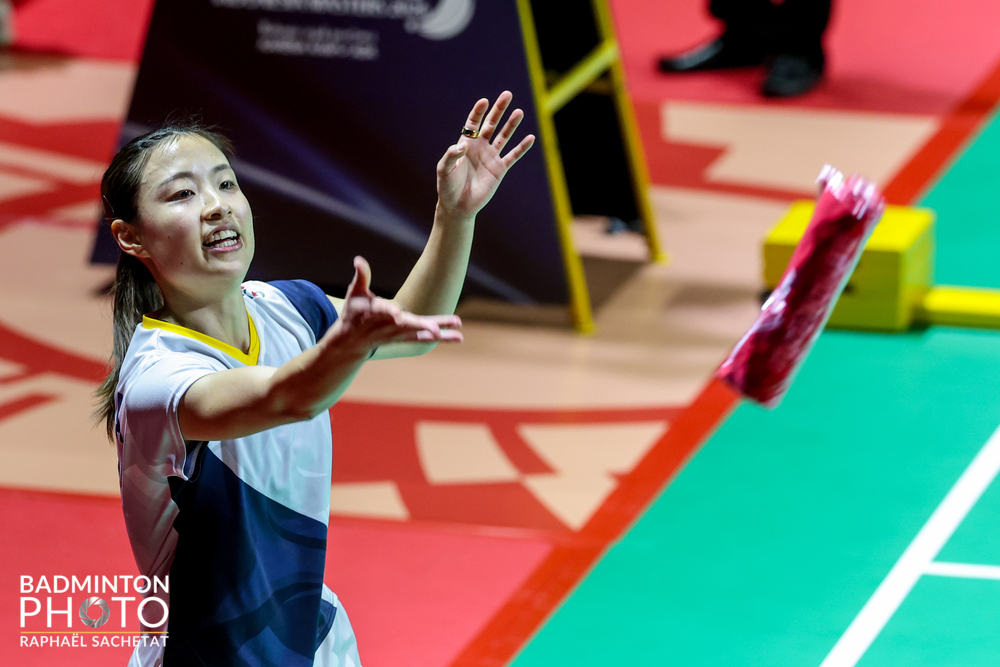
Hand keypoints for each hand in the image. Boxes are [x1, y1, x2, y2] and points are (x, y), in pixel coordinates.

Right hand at [326, 256, 462, 355]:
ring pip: (422, 334)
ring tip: (458, 327)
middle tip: (436, 330)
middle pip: (409, 325)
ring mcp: (400, 333)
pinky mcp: (407, 337)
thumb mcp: (355, 293)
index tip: (396, 313)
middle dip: (423, 326)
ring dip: (440, 332)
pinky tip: (458, 336)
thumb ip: (361, 276)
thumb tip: (358, 259)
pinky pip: (426, 339)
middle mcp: (390, 325)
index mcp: (376, 312)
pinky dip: (442, 338)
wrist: (352, 341)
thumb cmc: (354, 313)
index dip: (390, 311)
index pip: (384, 311)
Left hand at [436, 91, 534, 218]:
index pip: (473, 123)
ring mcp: (491, 157)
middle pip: (491, 124)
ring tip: (519, 112)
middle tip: (507, 94)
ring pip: (504, 137)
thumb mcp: (445, 169)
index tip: (484, 101)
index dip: (479, 112)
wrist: (458, 206)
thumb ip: (452, 155)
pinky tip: (530, 138)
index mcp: (465, 144)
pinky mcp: (499, 169)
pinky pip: (513, 156)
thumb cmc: (447, 187)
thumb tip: (463, 145)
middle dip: (499, 109)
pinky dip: (521, 148)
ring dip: (511, 124)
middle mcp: (480, 147)